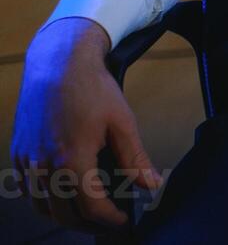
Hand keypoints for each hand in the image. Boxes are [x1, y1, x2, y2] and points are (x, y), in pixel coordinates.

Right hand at [10, 18, 162, 229]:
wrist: (58, 62)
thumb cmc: (93, 89)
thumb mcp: (122, 122)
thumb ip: (134, 158)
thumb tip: (151, 185)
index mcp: (71, 160)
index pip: (90, 208)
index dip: (110, 220)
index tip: (125, 220)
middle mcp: (44, 166)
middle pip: (62, 214)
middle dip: (88, 223)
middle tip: (108, 220)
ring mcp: (27, 161)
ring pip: (40, 206)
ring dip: (63, 214)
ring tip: (88, 209)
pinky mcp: (18, 153)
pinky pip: (27, 189)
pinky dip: (44, 198)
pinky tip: (63, 191)